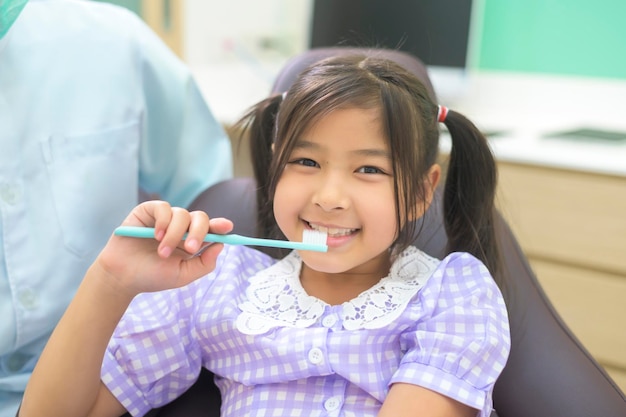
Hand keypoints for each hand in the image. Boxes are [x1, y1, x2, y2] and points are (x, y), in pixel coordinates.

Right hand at [95, 200, 232, 296]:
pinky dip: (163, 221)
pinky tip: (155, 235)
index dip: (220, 226)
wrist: (123, 276)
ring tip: (162, 252)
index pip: (211, 229)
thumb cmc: (152, 276)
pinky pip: (163, 207)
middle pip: (200, 218)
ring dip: (174, 235)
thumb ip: (204, 264)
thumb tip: (220, 245)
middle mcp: (181, 227)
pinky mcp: (148, 211)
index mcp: (192, 241)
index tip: (227, 227)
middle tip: (190, 249)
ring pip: (182, 214)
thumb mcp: (183, 275)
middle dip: (199, 232)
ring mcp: (165, 218)